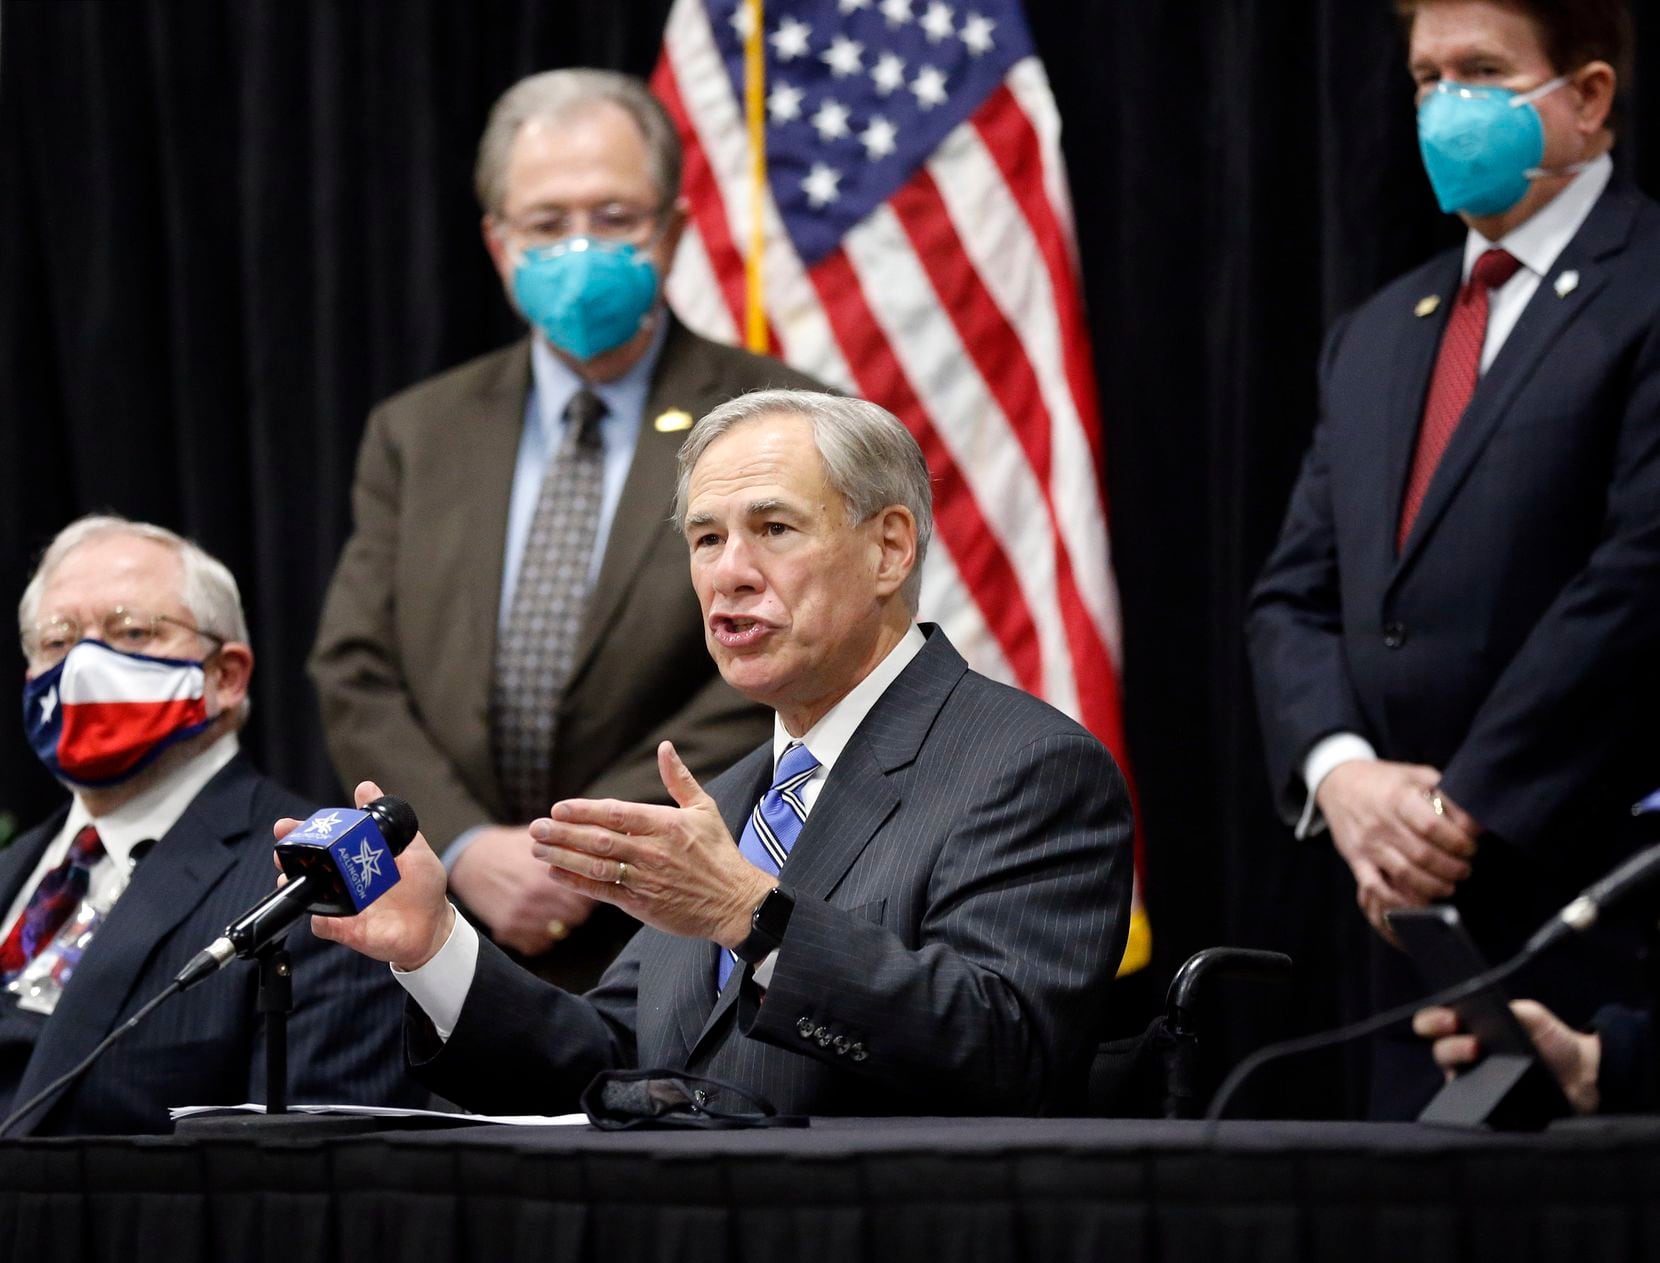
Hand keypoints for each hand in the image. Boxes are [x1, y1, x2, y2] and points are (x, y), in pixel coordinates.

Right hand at [283, 780, 454, 970]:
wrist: (434, 925)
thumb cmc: (422, 887)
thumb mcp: (412, 849)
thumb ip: (390, 823)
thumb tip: (366, 788)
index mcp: (356, 858)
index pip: (324, 841)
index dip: (303, 832)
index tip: (288, 826)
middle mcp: (343, 880)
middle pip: (306, 866)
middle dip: (288, 855)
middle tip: (283, 847)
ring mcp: (342, 905)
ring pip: (306, 894)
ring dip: (295, 885)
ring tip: (290, 877)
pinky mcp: (345, 929)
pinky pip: (323, 926)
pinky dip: (319, 920)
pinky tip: (320, 913)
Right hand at [448, 825, 596, 954]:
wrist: (470, 860)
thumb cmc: (511, 847)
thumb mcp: (540, 838)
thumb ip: (568, 844)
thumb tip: (601, 845)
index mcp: (547, 873)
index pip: (586, 895)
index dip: (590, 889)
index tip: (589, 885)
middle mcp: (535, 897)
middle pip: (576, 916)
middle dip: (577, 908)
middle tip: (572, 899)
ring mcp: (520, 915)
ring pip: (558, 931)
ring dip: (560, 921)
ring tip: (554, 907)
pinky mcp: (506, 929)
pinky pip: (538, 944)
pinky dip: (541, 936)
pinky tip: (538, 919)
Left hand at [530, 741, 774, 948]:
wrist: (735, 902)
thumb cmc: (719, 853)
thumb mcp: (705, 809)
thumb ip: (679, 779)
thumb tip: (665, 747)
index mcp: (666, 825)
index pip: (616, 814)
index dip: (584, 811)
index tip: (558, 808)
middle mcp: (652, 851)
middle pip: (599, 840)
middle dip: (564, 834)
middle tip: (536, 828)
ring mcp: (646, 879)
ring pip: (597, 866)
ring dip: (563, 857)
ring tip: (537, 849)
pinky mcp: (642, 904)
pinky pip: (604, 892)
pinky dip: (578, 883)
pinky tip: (556, 873)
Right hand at [1317, 760, 1478, 941]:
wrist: (1338, 783)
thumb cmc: (1384, 781)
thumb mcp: (1414, 775)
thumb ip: (1444, 791)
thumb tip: (1475, 816)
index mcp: (1398, 798)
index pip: (1433, 826)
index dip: (1459, 840)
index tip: (1472, 845)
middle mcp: (1382, 823)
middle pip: (1423, 855)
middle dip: (1453, 868)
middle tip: (1465, 869)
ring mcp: (1368, 844)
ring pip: (1405, 874)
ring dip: (1434, 886)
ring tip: (1450, 885)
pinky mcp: (1357, 861)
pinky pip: (1376, 888)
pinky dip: (1399, 901)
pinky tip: (1419, 903)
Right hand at [1413, 1000, 1600, 1114]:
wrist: (1583, 1076)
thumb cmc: (1555, 1041)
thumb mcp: (1534, 1016)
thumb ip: (1513, 1009)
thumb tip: (1497, 1011)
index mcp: (1471, 1028)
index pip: (1437, 1022)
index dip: (1434, 1019)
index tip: (1450, 1018)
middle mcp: (1466, 1054)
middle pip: (1440, 1050)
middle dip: (1450, 1044)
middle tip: (1473, 1043)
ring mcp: (1476, 1082)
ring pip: (1450, 1076)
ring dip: (1460, 1066)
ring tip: (1481, 1059)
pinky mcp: (1488, 1105)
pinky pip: (1470, 1102)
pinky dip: (1474, 1095)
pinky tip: (1487, 1088)